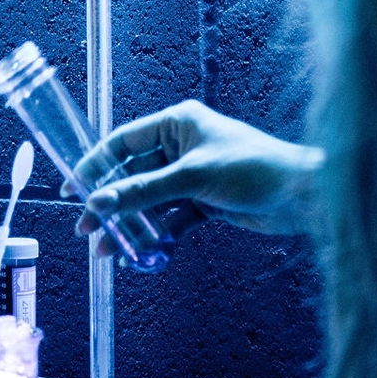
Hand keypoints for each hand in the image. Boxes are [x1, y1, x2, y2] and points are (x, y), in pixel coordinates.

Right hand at [68, 99, 323, 252]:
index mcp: (177, 123)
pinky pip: (170, 219)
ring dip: (130, 225)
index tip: (73, 190)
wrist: (303, 196)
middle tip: (87, 229)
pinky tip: (143, 254)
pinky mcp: (205, 203)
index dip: (95, 166)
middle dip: (111, 204)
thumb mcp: (192, 177)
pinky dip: (157, 236)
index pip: (123, 142)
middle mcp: (182, 146)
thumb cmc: (255, 169)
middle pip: (132, 176)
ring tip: (108, 251)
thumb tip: (101, 203)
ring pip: (150, 202)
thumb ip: (144, 192)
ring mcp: (193, 176)